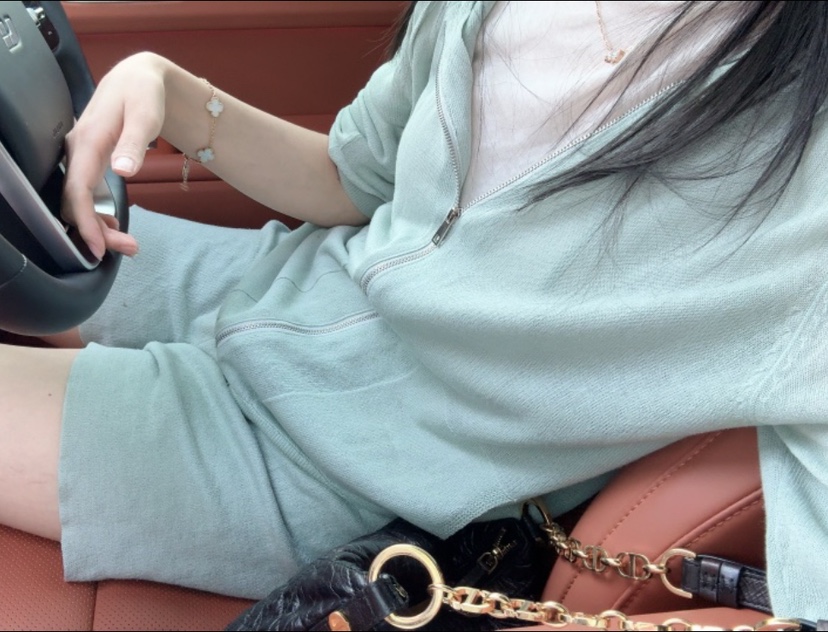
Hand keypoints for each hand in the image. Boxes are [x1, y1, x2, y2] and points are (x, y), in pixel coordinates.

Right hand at [61, 52, 169, 257]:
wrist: (140, 77)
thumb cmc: (144, 94)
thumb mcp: (145, 116)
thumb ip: (134, 144)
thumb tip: (123, 170)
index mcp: (87, 142)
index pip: (77, 191)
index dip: (85, 222)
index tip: (98, 248)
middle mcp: (77, 150)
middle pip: (75, 202)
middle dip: (96, 231)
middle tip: (129, 250)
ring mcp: (81, 156)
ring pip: (79, 201)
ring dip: (99, 226)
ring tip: (128, 244)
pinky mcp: (89, 160)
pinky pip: (85, 193)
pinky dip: (98, 213)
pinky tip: (115, 226)